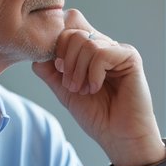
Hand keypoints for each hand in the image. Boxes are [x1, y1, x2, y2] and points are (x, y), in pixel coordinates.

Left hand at [30, 9, 164, 165]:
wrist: (119, 137)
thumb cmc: (97, 116)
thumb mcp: (64, 91)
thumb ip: (49, 71)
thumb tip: (36, 53)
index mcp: (90, 51)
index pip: (67, 28)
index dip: (56, 47)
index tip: (59, 71)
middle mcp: (104, 46)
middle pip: (73, 33)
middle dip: (66, 61)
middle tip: (72, 85)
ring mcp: (118, 50)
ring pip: (86, 42)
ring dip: (78, 71)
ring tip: (84, 90)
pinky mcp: (130, 57)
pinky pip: (101, 53)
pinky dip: (93, 74)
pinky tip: (97, 88)